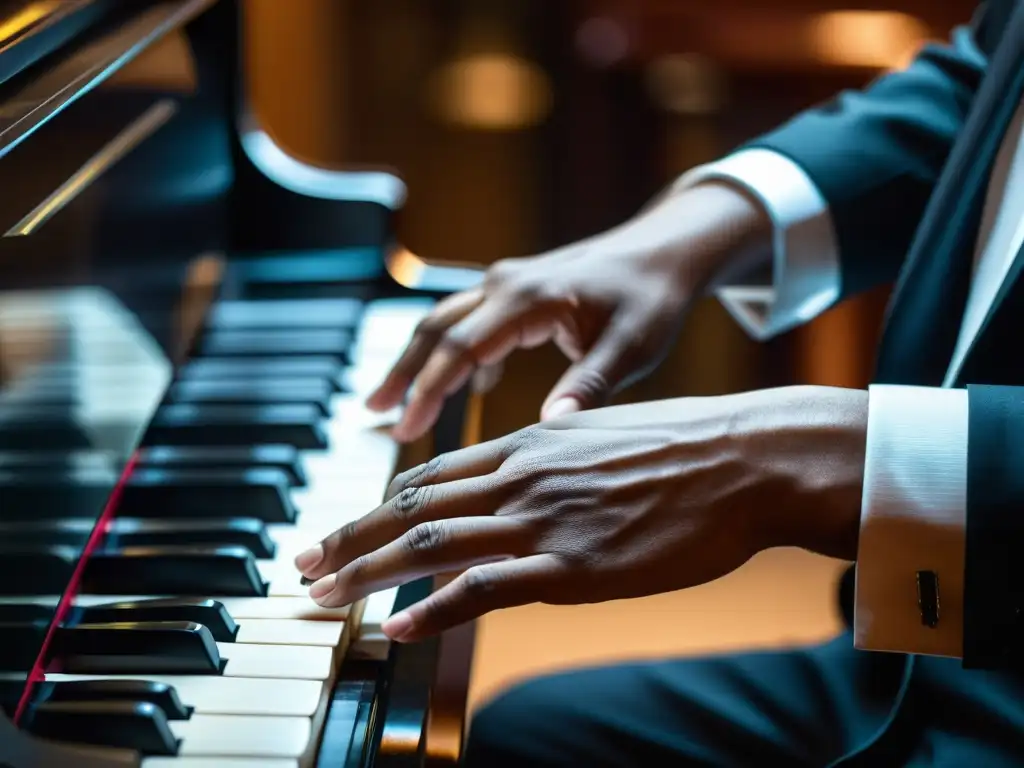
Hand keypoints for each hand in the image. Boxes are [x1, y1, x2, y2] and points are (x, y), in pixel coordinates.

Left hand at [295, 386, 867, 641]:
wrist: (744, 460)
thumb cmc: (683, 448)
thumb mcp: (601, 434)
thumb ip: (551, 454)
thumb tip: (521, 469)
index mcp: (527, 443)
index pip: (428, 474)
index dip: (375, 503)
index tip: (340, 526)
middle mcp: (522, 476)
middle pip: (410, 505)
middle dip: (348, 537)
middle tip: (301, 563)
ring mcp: (545, 521)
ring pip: (430, 544)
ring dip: (367, 573)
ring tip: (324, 595)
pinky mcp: (575, 567)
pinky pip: (484, 590)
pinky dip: (433, 610)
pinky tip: (399, 628)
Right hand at [366, 182, 771, 441]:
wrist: (666, 251)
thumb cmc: (652, 297)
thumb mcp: (632, 347)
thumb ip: (590, 385)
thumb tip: (550, 430)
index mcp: (529, 299)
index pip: (459, 346)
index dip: (427, 388)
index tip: (403, 426)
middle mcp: (507, 284)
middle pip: (436, 328)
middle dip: (402, 372)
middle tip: (372, 414)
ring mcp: (508, 284)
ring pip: (445, 322)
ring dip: (419, 360)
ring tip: (392, 403)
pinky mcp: (516, 292)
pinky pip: (469, 321)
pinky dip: (454, 353)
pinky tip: (461, 386)